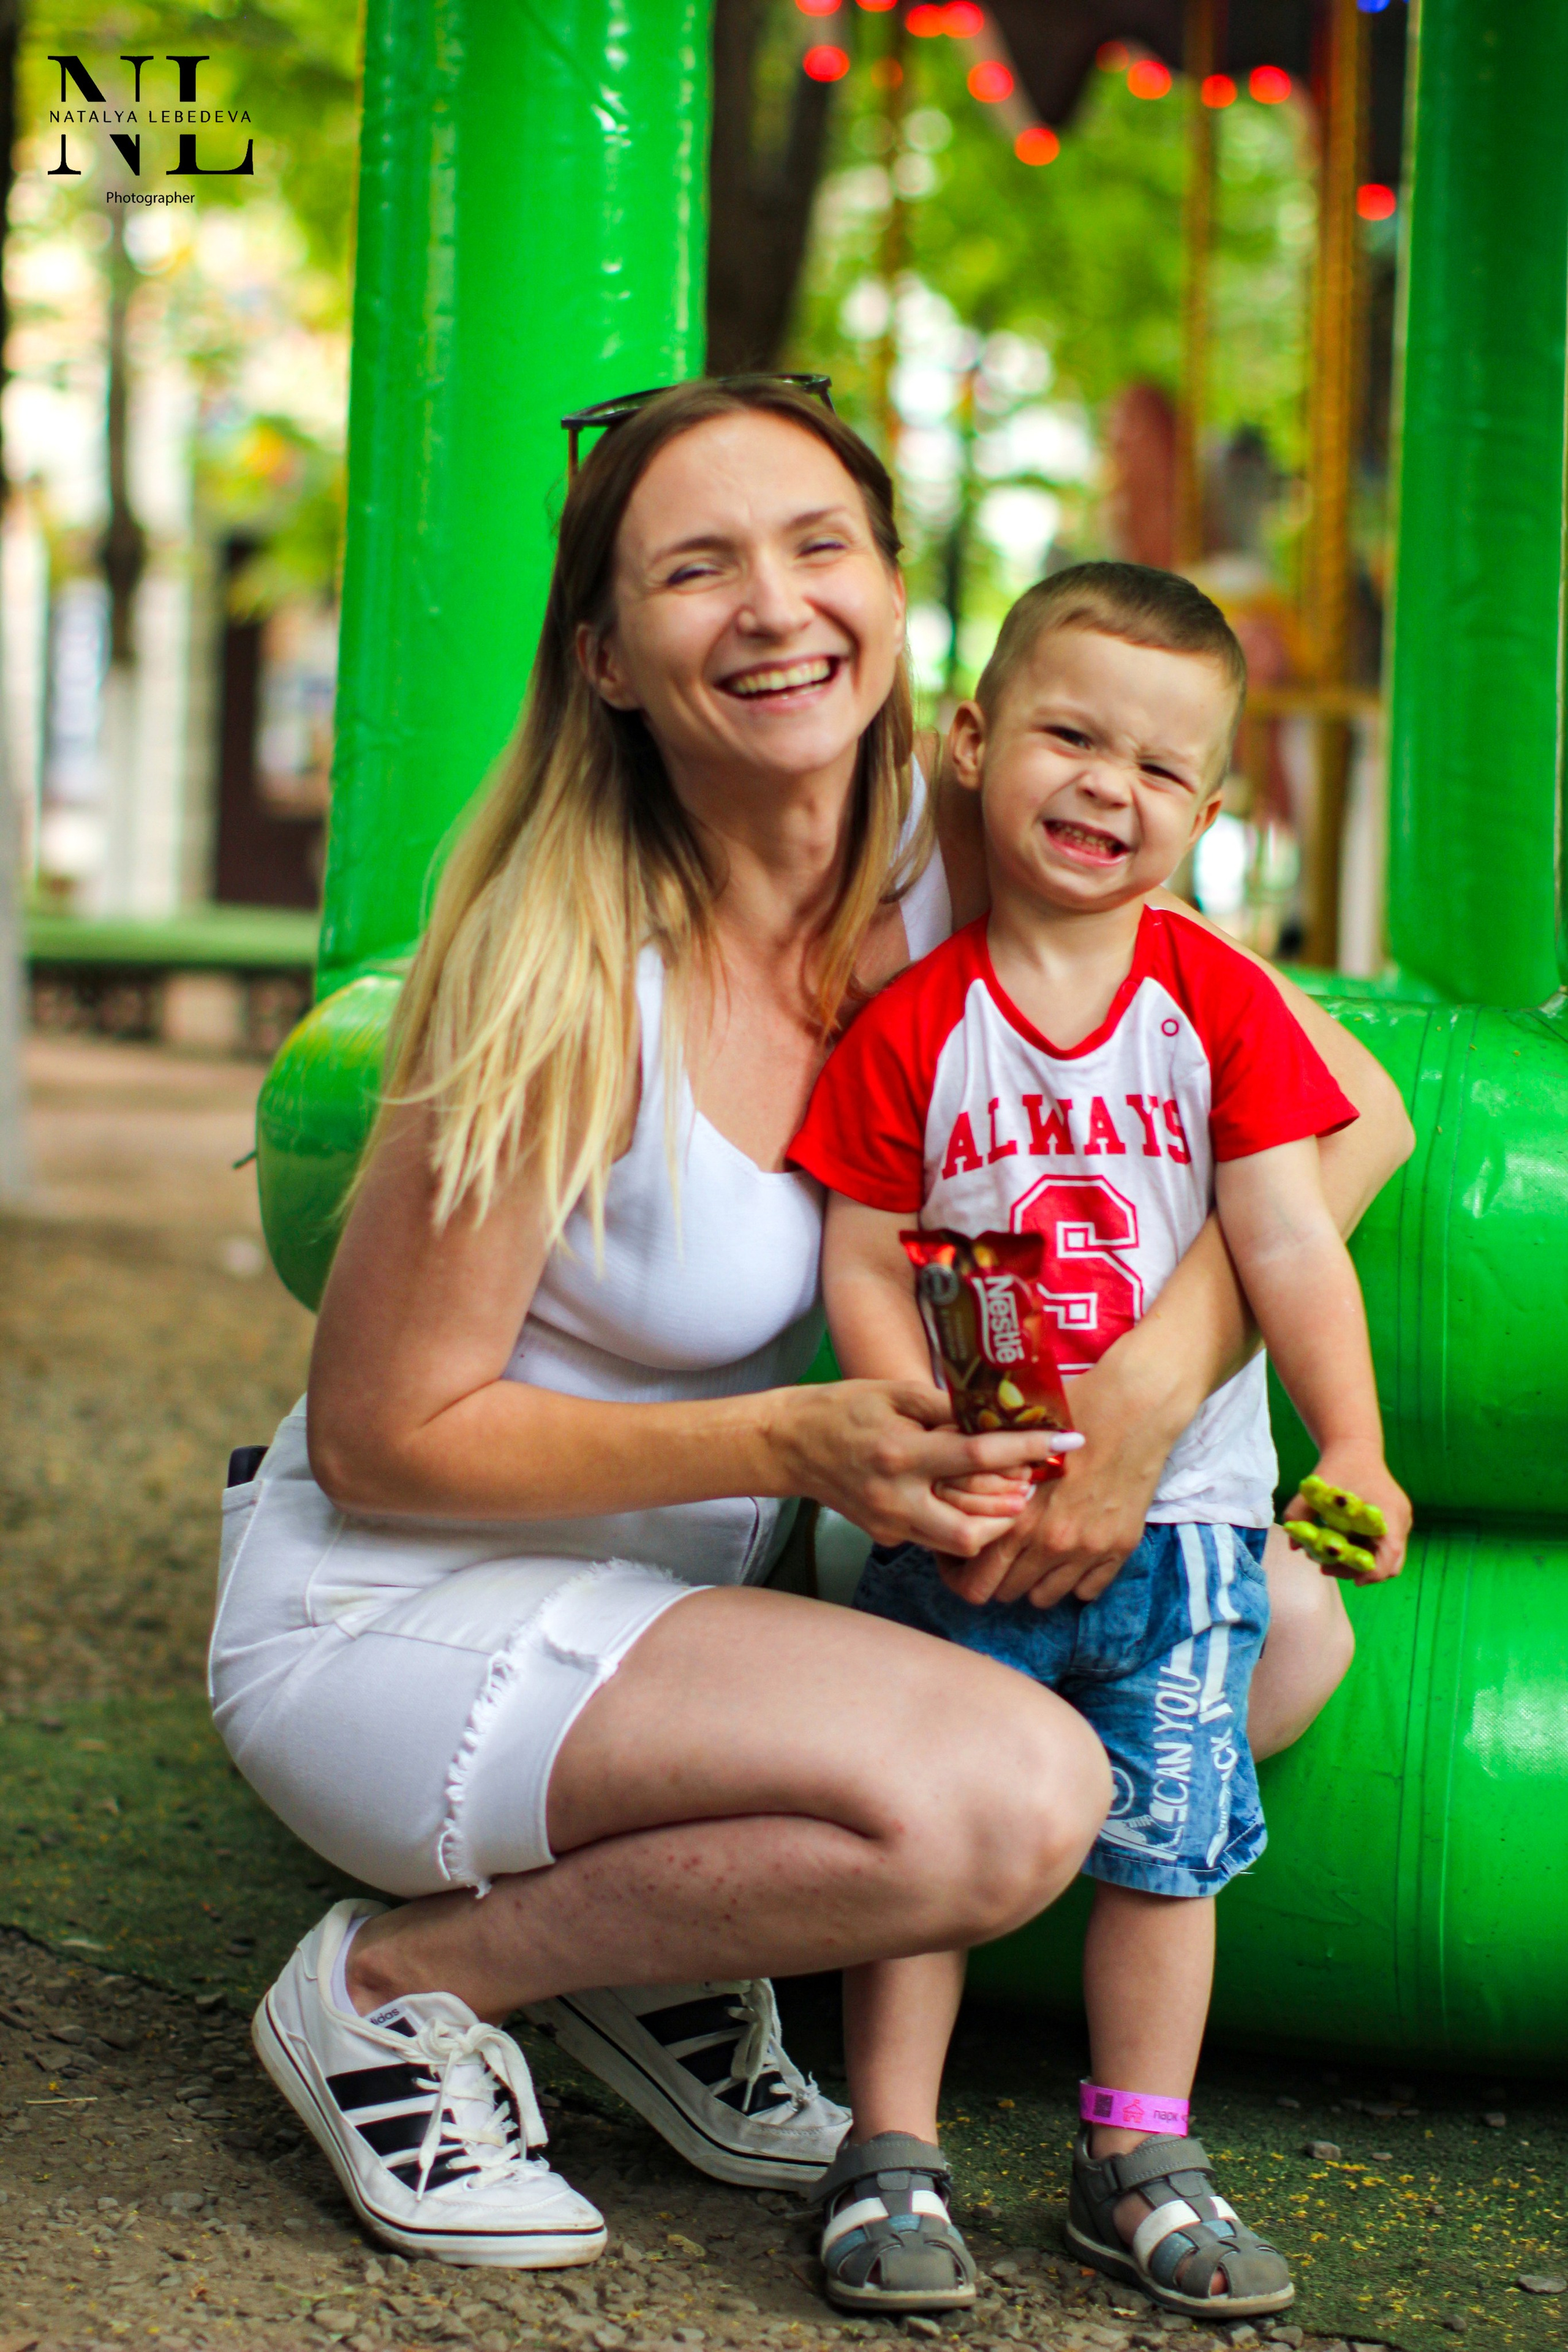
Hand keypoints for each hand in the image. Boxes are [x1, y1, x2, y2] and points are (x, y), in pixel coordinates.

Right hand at [776, 1380, 1074, 1558]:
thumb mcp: (893, 1392)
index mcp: (901, 1454)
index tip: (1067, 1441)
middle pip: (974, 1531)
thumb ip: (945, 1407)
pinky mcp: (886, 1536)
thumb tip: (995, 1415)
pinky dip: (962, 1522)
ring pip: (959, 1544)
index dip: (1027, 1449)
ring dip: (993, 1522)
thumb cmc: (842, 1408)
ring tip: (1013, 1492)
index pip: (977, 1457)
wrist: (789, 1445)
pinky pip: (936, 1537)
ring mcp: (890, 1524)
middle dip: (1013, 1512)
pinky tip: (971, 1497)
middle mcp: (897, 1498)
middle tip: (1033, 1484)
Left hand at [939, 1360, 1176, 1607]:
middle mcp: (1052, 1543)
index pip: (977, 1582)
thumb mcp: (1013, 1447)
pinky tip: (1070, 1553)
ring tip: (1034, 1555)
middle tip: (999, 1557)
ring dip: (1036, 1580)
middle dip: (998, 1577)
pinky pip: (1088, 1590)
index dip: (962, 1577)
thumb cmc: (1068, 1416)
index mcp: (1018, 1518)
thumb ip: (987, 1485)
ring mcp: (1088, 1550)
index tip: (963, 1565)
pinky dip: (1076, 1578)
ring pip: (1046, 1597)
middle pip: (1009, 1593)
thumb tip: (955, 1505)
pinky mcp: (1120, 1548)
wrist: (1132, 1409)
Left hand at [1285, 1442, 1409, 1584]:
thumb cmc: (1337, 1467)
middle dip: (1361, 1573)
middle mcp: (1400, 1519)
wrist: (1355, 1447)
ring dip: (1361, 1564)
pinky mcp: (1394, 1521)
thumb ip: (1299, 1514)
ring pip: (1388, 1558)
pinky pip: (1384, 1547)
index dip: (1373, 1572)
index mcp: (1389, 1512)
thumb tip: (1293, 1546)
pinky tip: (1338, 1547)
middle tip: (1328, 1568)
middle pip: (1392, 1563)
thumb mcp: (1314, 1489)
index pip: (1391, 1553)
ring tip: (1328, 1559)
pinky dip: (1364, 1553)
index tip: (1353, 1580)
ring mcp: (1401, 1521)